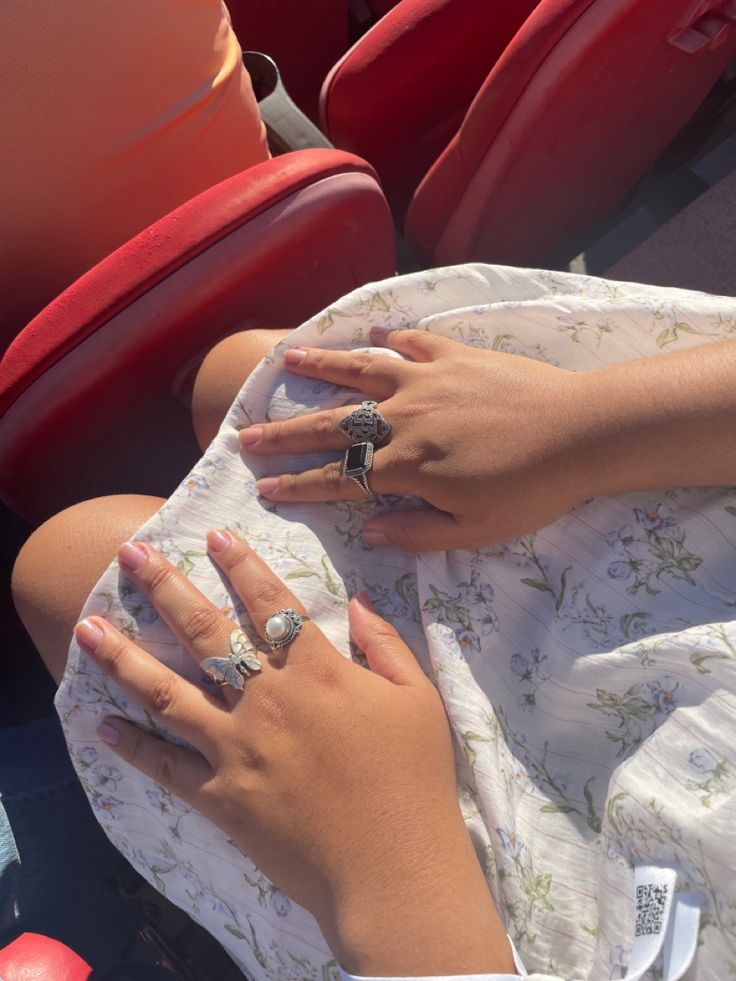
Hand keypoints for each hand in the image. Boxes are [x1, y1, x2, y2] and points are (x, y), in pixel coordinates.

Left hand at [75, 533, 512, 975]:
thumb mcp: (419, 701)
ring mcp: (236, 746)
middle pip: (206, 632)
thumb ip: (386, 644)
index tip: (214, 534)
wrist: (392, 868)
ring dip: (123, 657)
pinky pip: (166, 764)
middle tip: (131, 554)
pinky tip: (101, 724)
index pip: (270, 603)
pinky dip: (132, 746)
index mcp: (316, 671)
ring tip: (87, 627)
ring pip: (168, 691)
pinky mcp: (220, 794)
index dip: (242, 564)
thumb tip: (355, 601)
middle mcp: (266, 698)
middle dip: (165, 588)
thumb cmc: (414, 781)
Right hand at [240, 330, 595, 550]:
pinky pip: (410, 341)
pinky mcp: (454, 355)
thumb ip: (416, 533)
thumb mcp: (475, 530)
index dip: (298, 485)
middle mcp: (404, 418)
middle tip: (246, 434)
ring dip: (320, 366)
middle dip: (285, 432)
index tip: (264, 487)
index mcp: (408, 466)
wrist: (581, 432)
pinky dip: (386, 335)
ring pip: (360, 371)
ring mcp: (426, 380)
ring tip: (286, 359)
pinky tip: (368, 329)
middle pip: (332, 424)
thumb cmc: (532, 490)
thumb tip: (366, 533)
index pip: (339, 478)